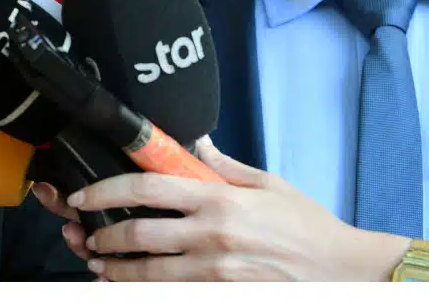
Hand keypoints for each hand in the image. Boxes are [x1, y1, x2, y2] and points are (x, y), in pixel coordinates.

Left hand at [32, 137, 405, 280]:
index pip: (146, 187)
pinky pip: (173, 293)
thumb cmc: (308, 226)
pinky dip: (147, 291)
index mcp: (218, 198)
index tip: (83, 196)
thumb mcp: (267, 183)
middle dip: (103, 236)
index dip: (105, 191)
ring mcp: (216, 271)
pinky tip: (132, 287)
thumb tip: (194, 142)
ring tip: (98, 264)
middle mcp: (212, 235)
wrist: (345, 270)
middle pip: (138, 233)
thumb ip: (222, 165)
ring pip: (149, 272)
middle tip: (87, 236)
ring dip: (116, 269)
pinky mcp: (223, 295)